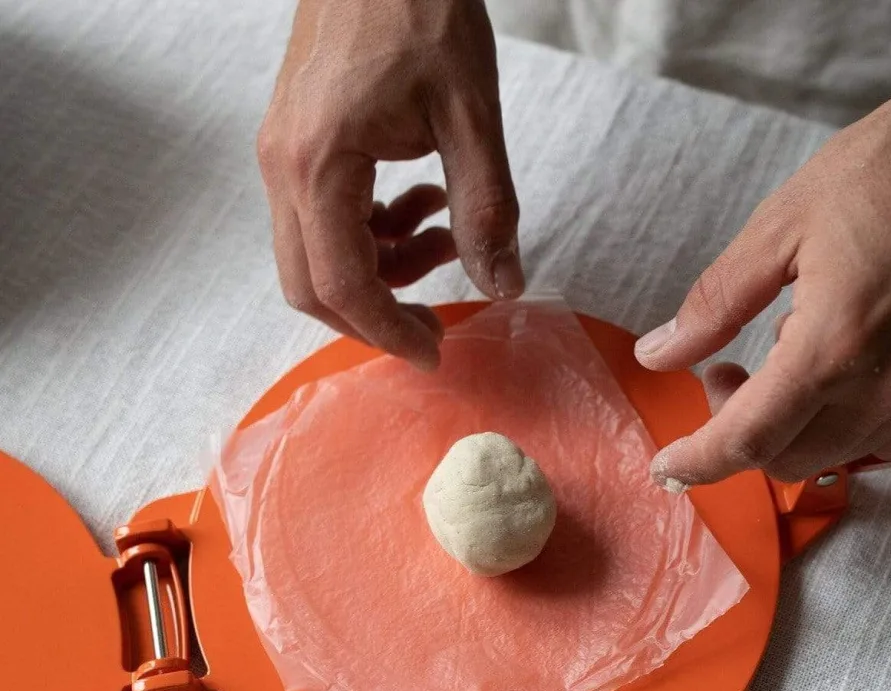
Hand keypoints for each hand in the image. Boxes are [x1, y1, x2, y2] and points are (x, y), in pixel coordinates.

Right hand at [258, 0, 522, 369]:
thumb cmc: (417, 6)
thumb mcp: (470, 114)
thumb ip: (486, 208)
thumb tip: (503, 285)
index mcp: (318, 166)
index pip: (343, 285)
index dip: (389, 331)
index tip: (433, 352)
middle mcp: (284, 169)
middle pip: (312, 287)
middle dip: (375, 315)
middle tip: (434, 320)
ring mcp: (283, 157)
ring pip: (315, 257)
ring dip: (380, 270)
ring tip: (444, 238)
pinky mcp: (297, 146)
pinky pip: (322, 221)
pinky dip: (372, 235)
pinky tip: (421, 204)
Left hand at [636, 41, 890, 486]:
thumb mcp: (783, 224)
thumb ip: (715, 303)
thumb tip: (659, 354)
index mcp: (834, 347)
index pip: (748, 439)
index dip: (697, 462)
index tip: (666, 466)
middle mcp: (889, 386)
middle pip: (789, 460)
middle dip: (738, 434)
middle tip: (723, 374)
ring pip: (837, 454)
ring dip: (790, 427)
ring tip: (785, 353)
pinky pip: (888, 436)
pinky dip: (843, 421)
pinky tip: (840, 365)